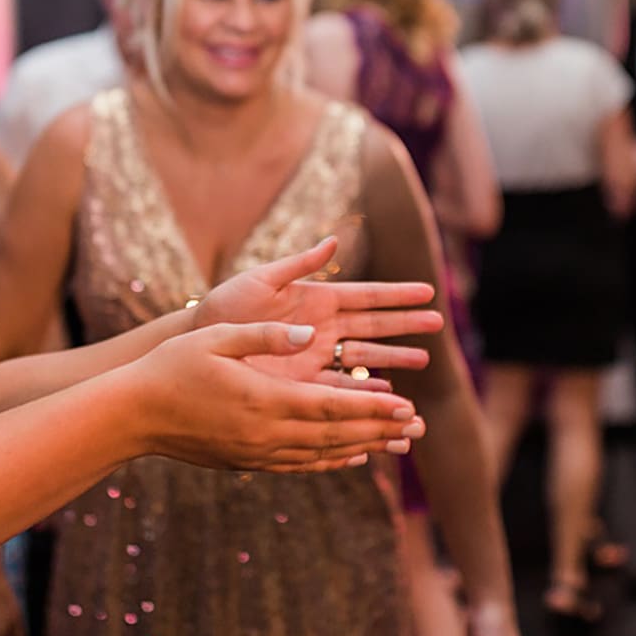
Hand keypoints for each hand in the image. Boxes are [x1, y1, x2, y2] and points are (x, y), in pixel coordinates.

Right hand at [126, 320, 424, 473]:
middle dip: (380, 430)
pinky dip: (330, 460)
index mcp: (265, 399)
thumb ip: (265, 334)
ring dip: (362, 447)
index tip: (407, 406)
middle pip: (336, 435)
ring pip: (322, 454)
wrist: (132, 415)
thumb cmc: (172, 367)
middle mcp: (266, 433)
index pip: (333, 406)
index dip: (374, 408)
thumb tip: (306, 332)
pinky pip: (299, 464)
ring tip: (396, 444)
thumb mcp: (218, 337)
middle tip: (417, 428)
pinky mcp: (246, 462)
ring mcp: (256, 453)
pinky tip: (349, 457)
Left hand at [196, 238, 442, 385]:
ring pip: (364, 358)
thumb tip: (334, 240)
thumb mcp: (261, 280)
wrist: (196, 344)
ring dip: (394, 360)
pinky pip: (342, 387)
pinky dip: (365, 392)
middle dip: (406, 326)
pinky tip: (388, 395)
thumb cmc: (225, 307)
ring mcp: (316, 356)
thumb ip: (298, 264)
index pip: (367, 296)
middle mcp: (322, 328)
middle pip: (374, 327)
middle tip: (438, 324)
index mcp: (316, 299)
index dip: (397, 295)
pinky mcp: (304, 383)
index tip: (428, 292)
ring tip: (424, 361)